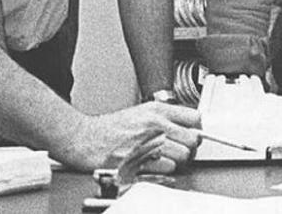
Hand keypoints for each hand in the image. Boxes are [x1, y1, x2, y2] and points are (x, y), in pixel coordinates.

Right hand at [65, 102, 201, 172]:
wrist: (85, 139)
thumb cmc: (111, 129)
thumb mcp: (141, 112)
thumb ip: (165, 118)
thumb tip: (189, 127)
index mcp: (157, 110)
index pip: (195, 118)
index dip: (196, 128)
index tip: (191, 133)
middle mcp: (155, 125)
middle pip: (193, 139)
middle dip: (188, 147)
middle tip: (178, 148)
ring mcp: (149, 143)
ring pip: (183, 156)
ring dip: (175, 160)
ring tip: (161, 157)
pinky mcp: (141, 162)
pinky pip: (167, 170)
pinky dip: (162, 170)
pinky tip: (150, 164)